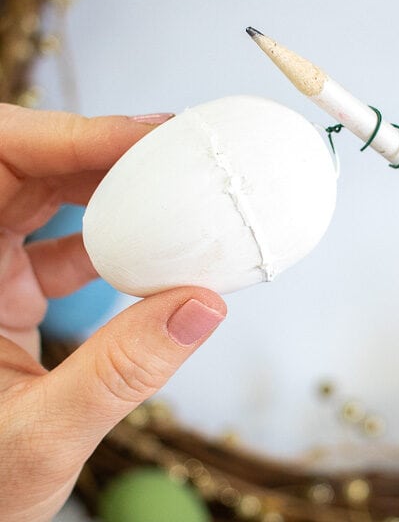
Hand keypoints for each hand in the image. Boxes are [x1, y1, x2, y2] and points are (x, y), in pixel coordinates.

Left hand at [0, 105, 225, 521]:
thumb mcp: (40, 439)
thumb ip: (122, 373)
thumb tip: (203, 308)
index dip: (71, 135)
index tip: (146, 137)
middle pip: (27, 166)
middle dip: (100, 152)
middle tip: (170, 153)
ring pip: (44, 194)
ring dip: (110, 189)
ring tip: (170, 189)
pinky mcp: (9, 287)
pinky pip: (62, 237)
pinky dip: (111, 235)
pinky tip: (152, 248)